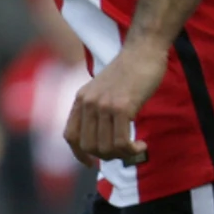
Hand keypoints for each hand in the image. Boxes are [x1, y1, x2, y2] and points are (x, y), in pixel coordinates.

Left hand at [64, 42, 166, 167]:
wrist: (144, 50)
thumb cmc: (130, 70)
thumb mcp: (104, 88)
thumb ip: (98, 109)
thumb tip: (102, 140)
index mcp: (81, 98)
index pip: (70, 135)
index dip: (79, 154)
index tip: (91, 163)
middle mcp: (88, 102)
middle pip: (88, 146)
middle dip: (106, 155)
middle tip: (123, 152)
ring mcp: (104, 105)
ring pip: (104, 147)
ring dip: (121, 155)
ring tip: (135, 148)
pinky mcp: (122, 107)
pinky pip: (121, 142)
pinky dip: (131, 150)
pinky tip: (141, 145)